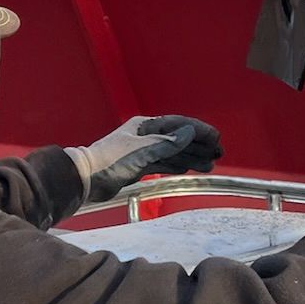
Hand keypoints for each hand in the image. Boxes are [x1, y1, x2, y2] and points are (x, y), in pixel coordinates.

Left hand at [66, 114, 222, 206]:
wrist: (86, 179)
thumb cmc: (110, 160)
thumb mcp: (140, 151)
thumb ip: (167, 143)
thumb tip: (190, 132)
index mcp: (145, 126)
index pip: (178, 125)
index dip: (198, 130)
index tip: (216, 137)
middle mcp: (145, 136)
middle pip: (178, 138)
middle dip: (199, 145)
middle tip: (219, 152)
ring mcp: (142, 151)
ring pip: (172, 153)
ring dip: (191, 157)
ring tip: (210, 165)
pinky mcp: (138, 166)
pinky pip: (163, 164)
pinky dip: (177, 165)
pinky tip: (189, 168)